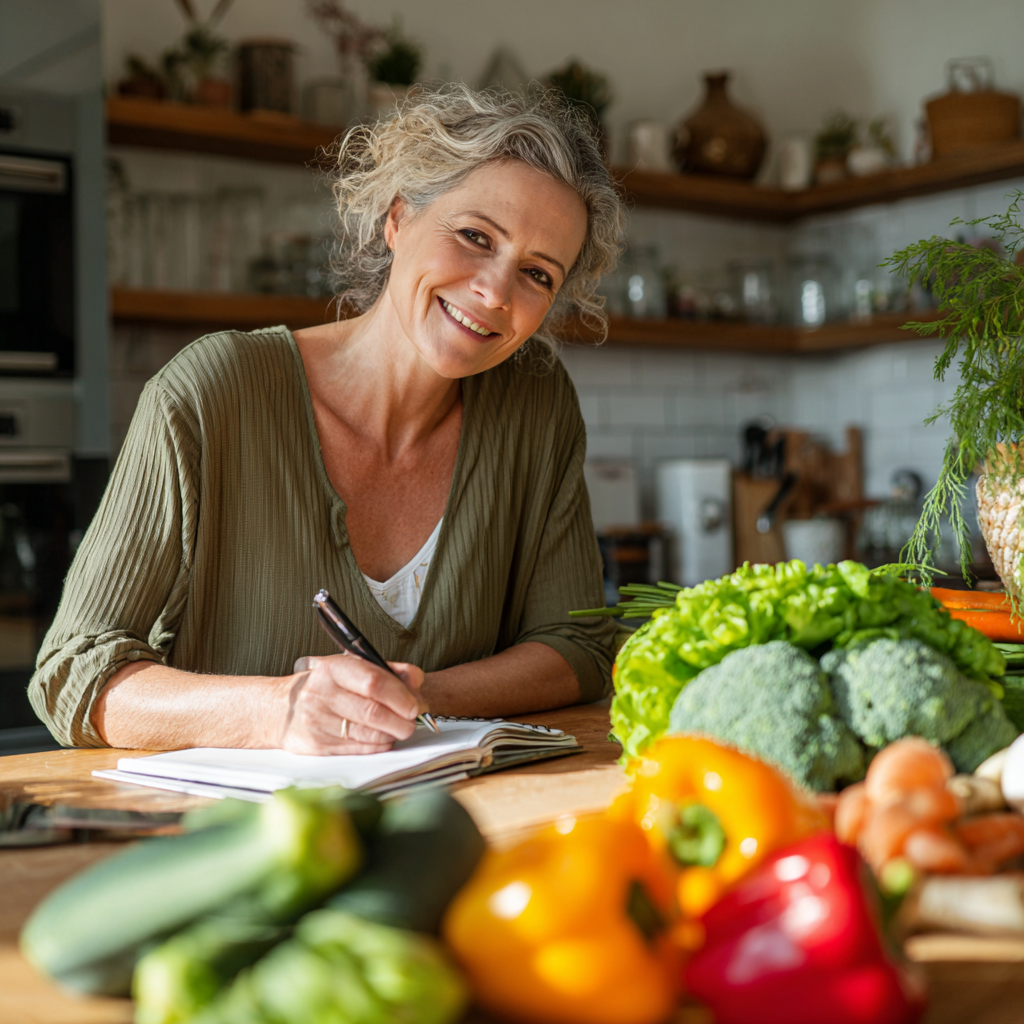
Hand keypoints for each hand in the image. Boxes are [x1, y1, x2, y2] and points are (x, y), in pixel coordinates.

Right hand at [277, 653, 424, 754]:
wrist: (277, 708)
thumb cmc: (323, 685)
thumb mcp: (350, 667)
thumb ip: (387, 670)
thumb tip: (416, 680)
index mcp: (332, 668)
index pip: (374, 682)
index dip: (401, 695)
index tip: (416, 705)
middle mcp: (320, 693)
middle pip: (373, 711)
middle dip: (401, 720)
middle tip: (413, 721)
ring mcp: (316, 721)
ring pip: (367, 734)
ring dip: (392, 734)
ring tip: (400, 729)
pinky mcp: (315, 745)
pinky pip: (358, 749)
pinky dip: (378, 746)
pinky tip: (383, 739)